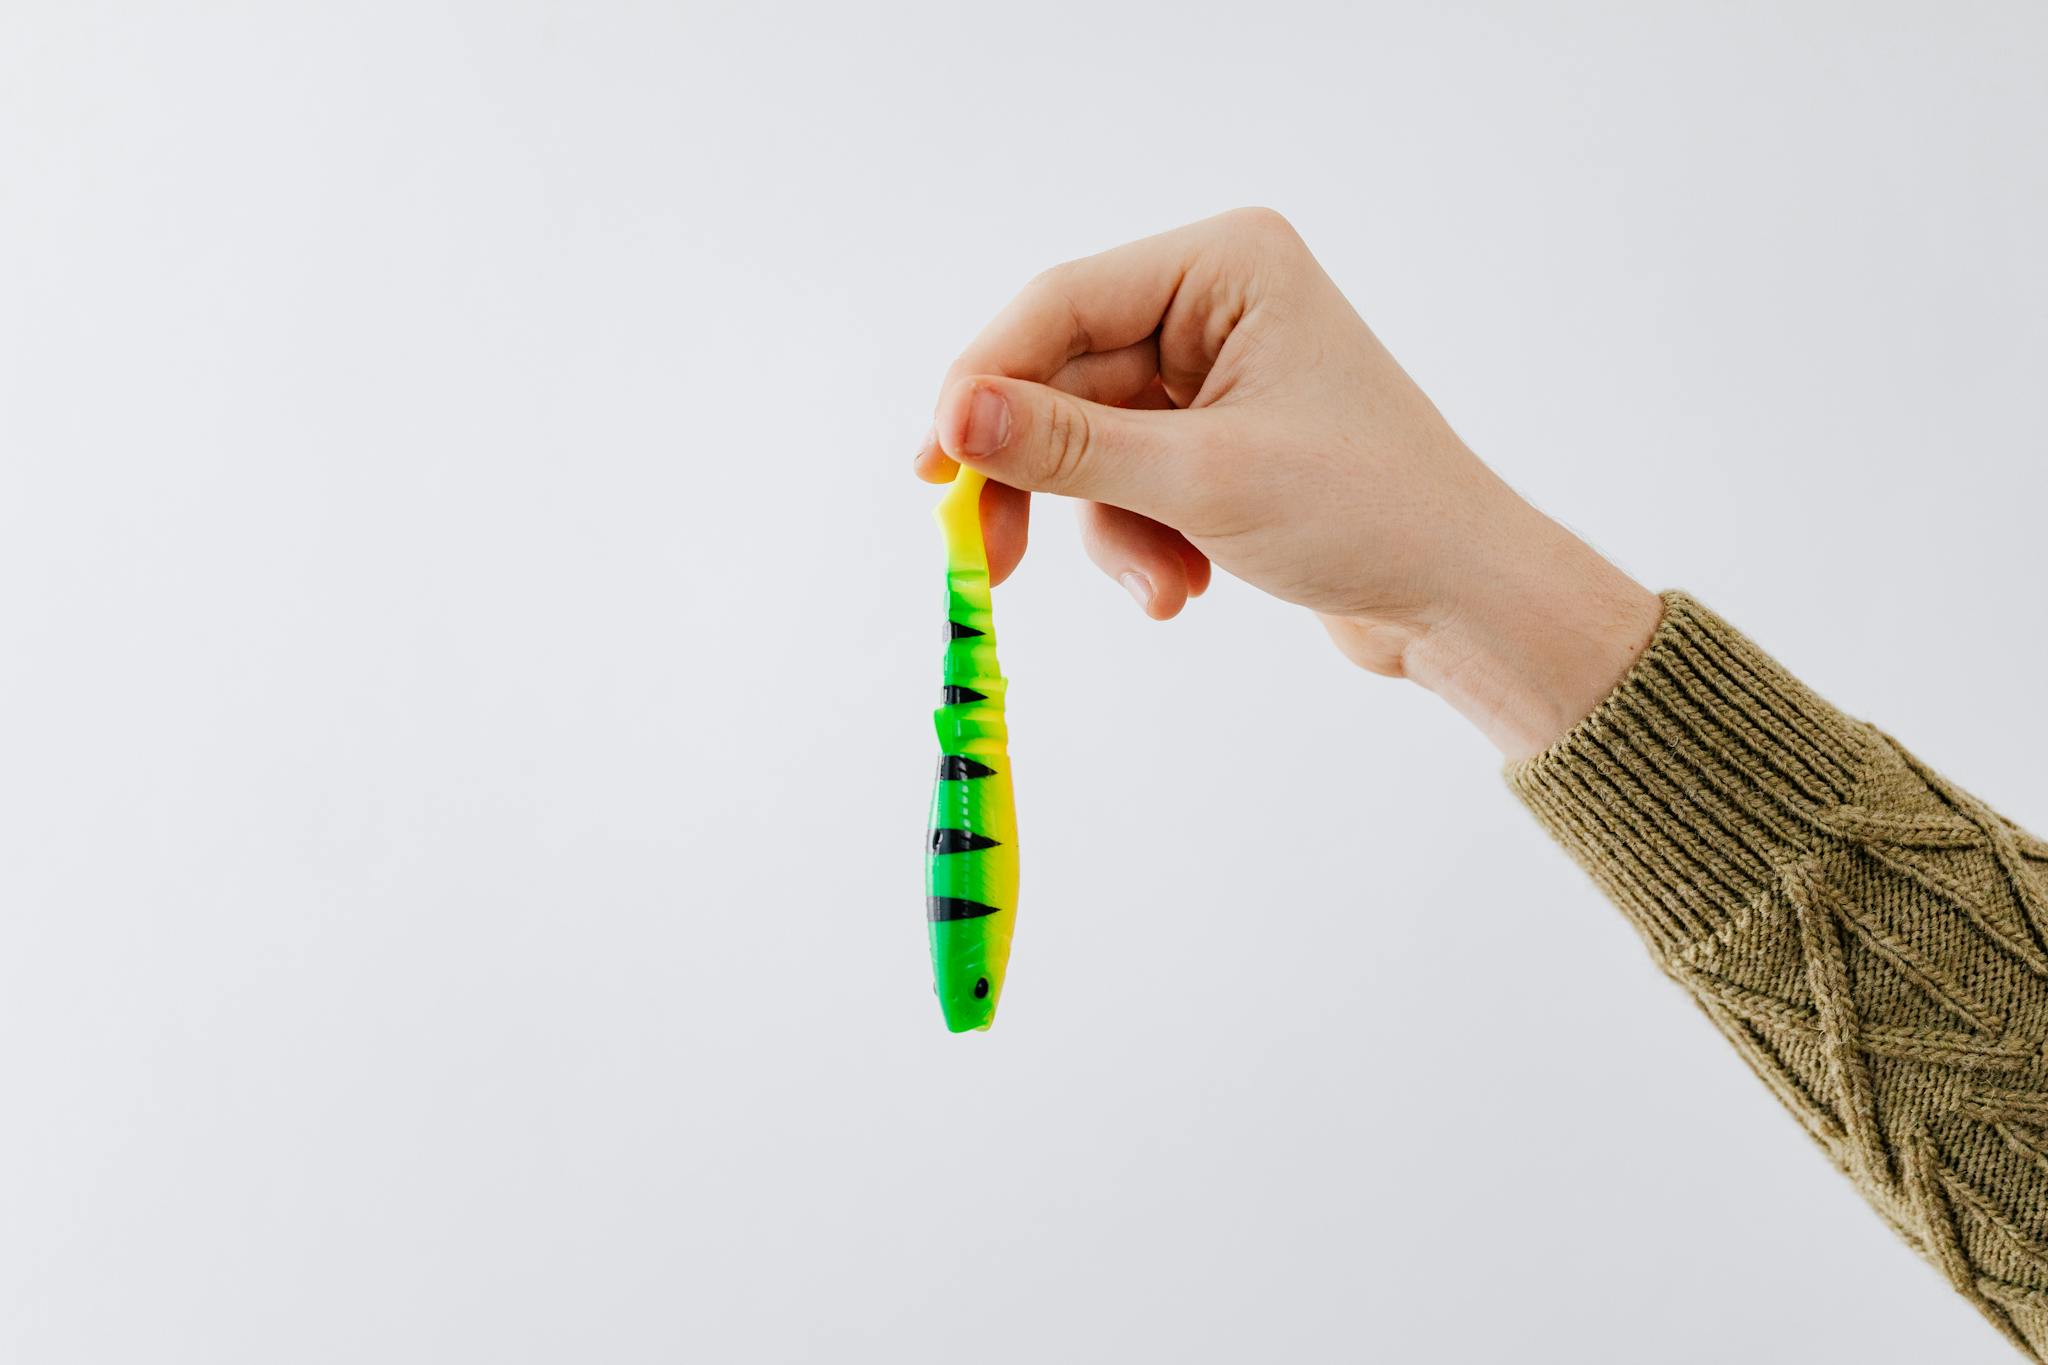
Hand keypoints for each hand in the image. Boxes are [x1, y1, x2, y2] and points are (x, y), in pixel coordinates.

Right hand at [912, 209, 1660, 759]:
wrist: (1462, 600)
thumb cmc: (1369, 515)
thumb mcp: (1201, 481)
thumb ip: (1066, 447)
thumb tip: (953, 416)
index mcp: (1227, 265)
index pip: (1063, 304)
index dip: (983, 382)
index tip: (933, 465)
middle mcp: (1216, 302)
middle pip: (1065, 381)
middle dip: (1045, 480)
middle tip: (986, 558)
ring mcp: (1215, 372)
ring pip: (1090, 445)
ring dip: (1111, 529)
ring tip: (1164, 590)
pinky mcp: (1215, 438)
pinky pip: (1128, 481)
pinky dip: (1142, 541)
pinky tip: (1188, 587)